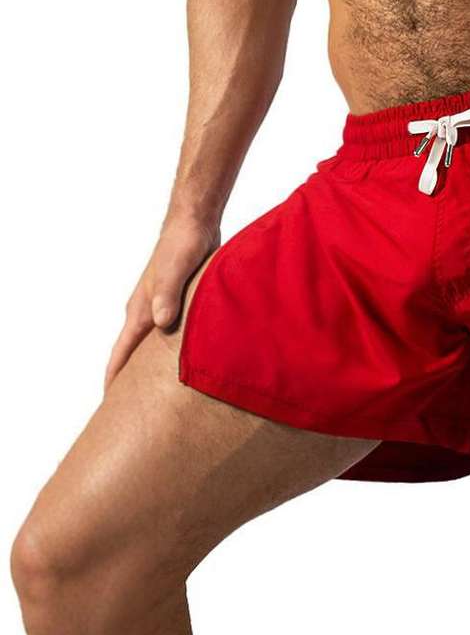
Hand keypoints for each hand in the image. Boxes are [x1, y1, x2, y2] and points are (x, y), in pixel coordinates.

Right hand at [104, 216, 219, 391]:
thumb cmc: (183, 244)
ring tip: (160, 395)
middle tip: (135, 411)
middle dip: (131, 382)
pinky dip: (172, 351)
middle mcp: (147, 311)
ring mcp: (162, 306)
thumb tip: (160, 322)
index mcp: (141, 309)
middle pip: (133, 354)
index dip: (116, 380)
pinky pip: (171, 334)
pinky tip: (184, 361)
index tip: (111, 408)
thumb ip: (168, 295)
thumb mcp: (177, 270)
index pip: (122, 353)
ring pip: (153, 345)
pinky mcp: (179, 301)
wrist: (193, 222)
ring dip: (152, 368)